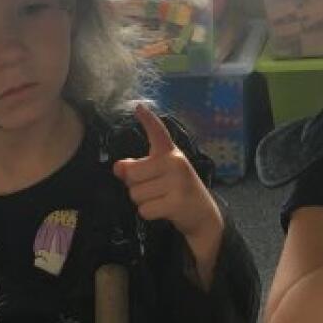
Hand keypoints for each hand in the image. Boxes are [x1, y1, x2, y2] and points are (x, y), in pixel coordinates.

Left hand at [113, 104, 222, 244]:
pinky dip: (149, 214)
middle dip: (135, 186)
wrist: (203, 215)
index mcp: (170, 153)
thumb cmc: (177, 190)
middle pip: (132, 174)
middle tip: (153, 190)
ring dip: (143, 202)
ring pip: (136, 194)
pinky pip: (144, 209)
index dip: (148, 119)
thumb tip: (118, 168)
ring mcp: (177, 182)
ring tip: (161, 200)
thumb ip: (138, 169)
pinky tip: (164, 210)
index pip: (158, 132)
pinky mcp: (177, 202)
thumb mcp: (159, 175)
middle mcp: (175, 162)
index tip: (138, 107)